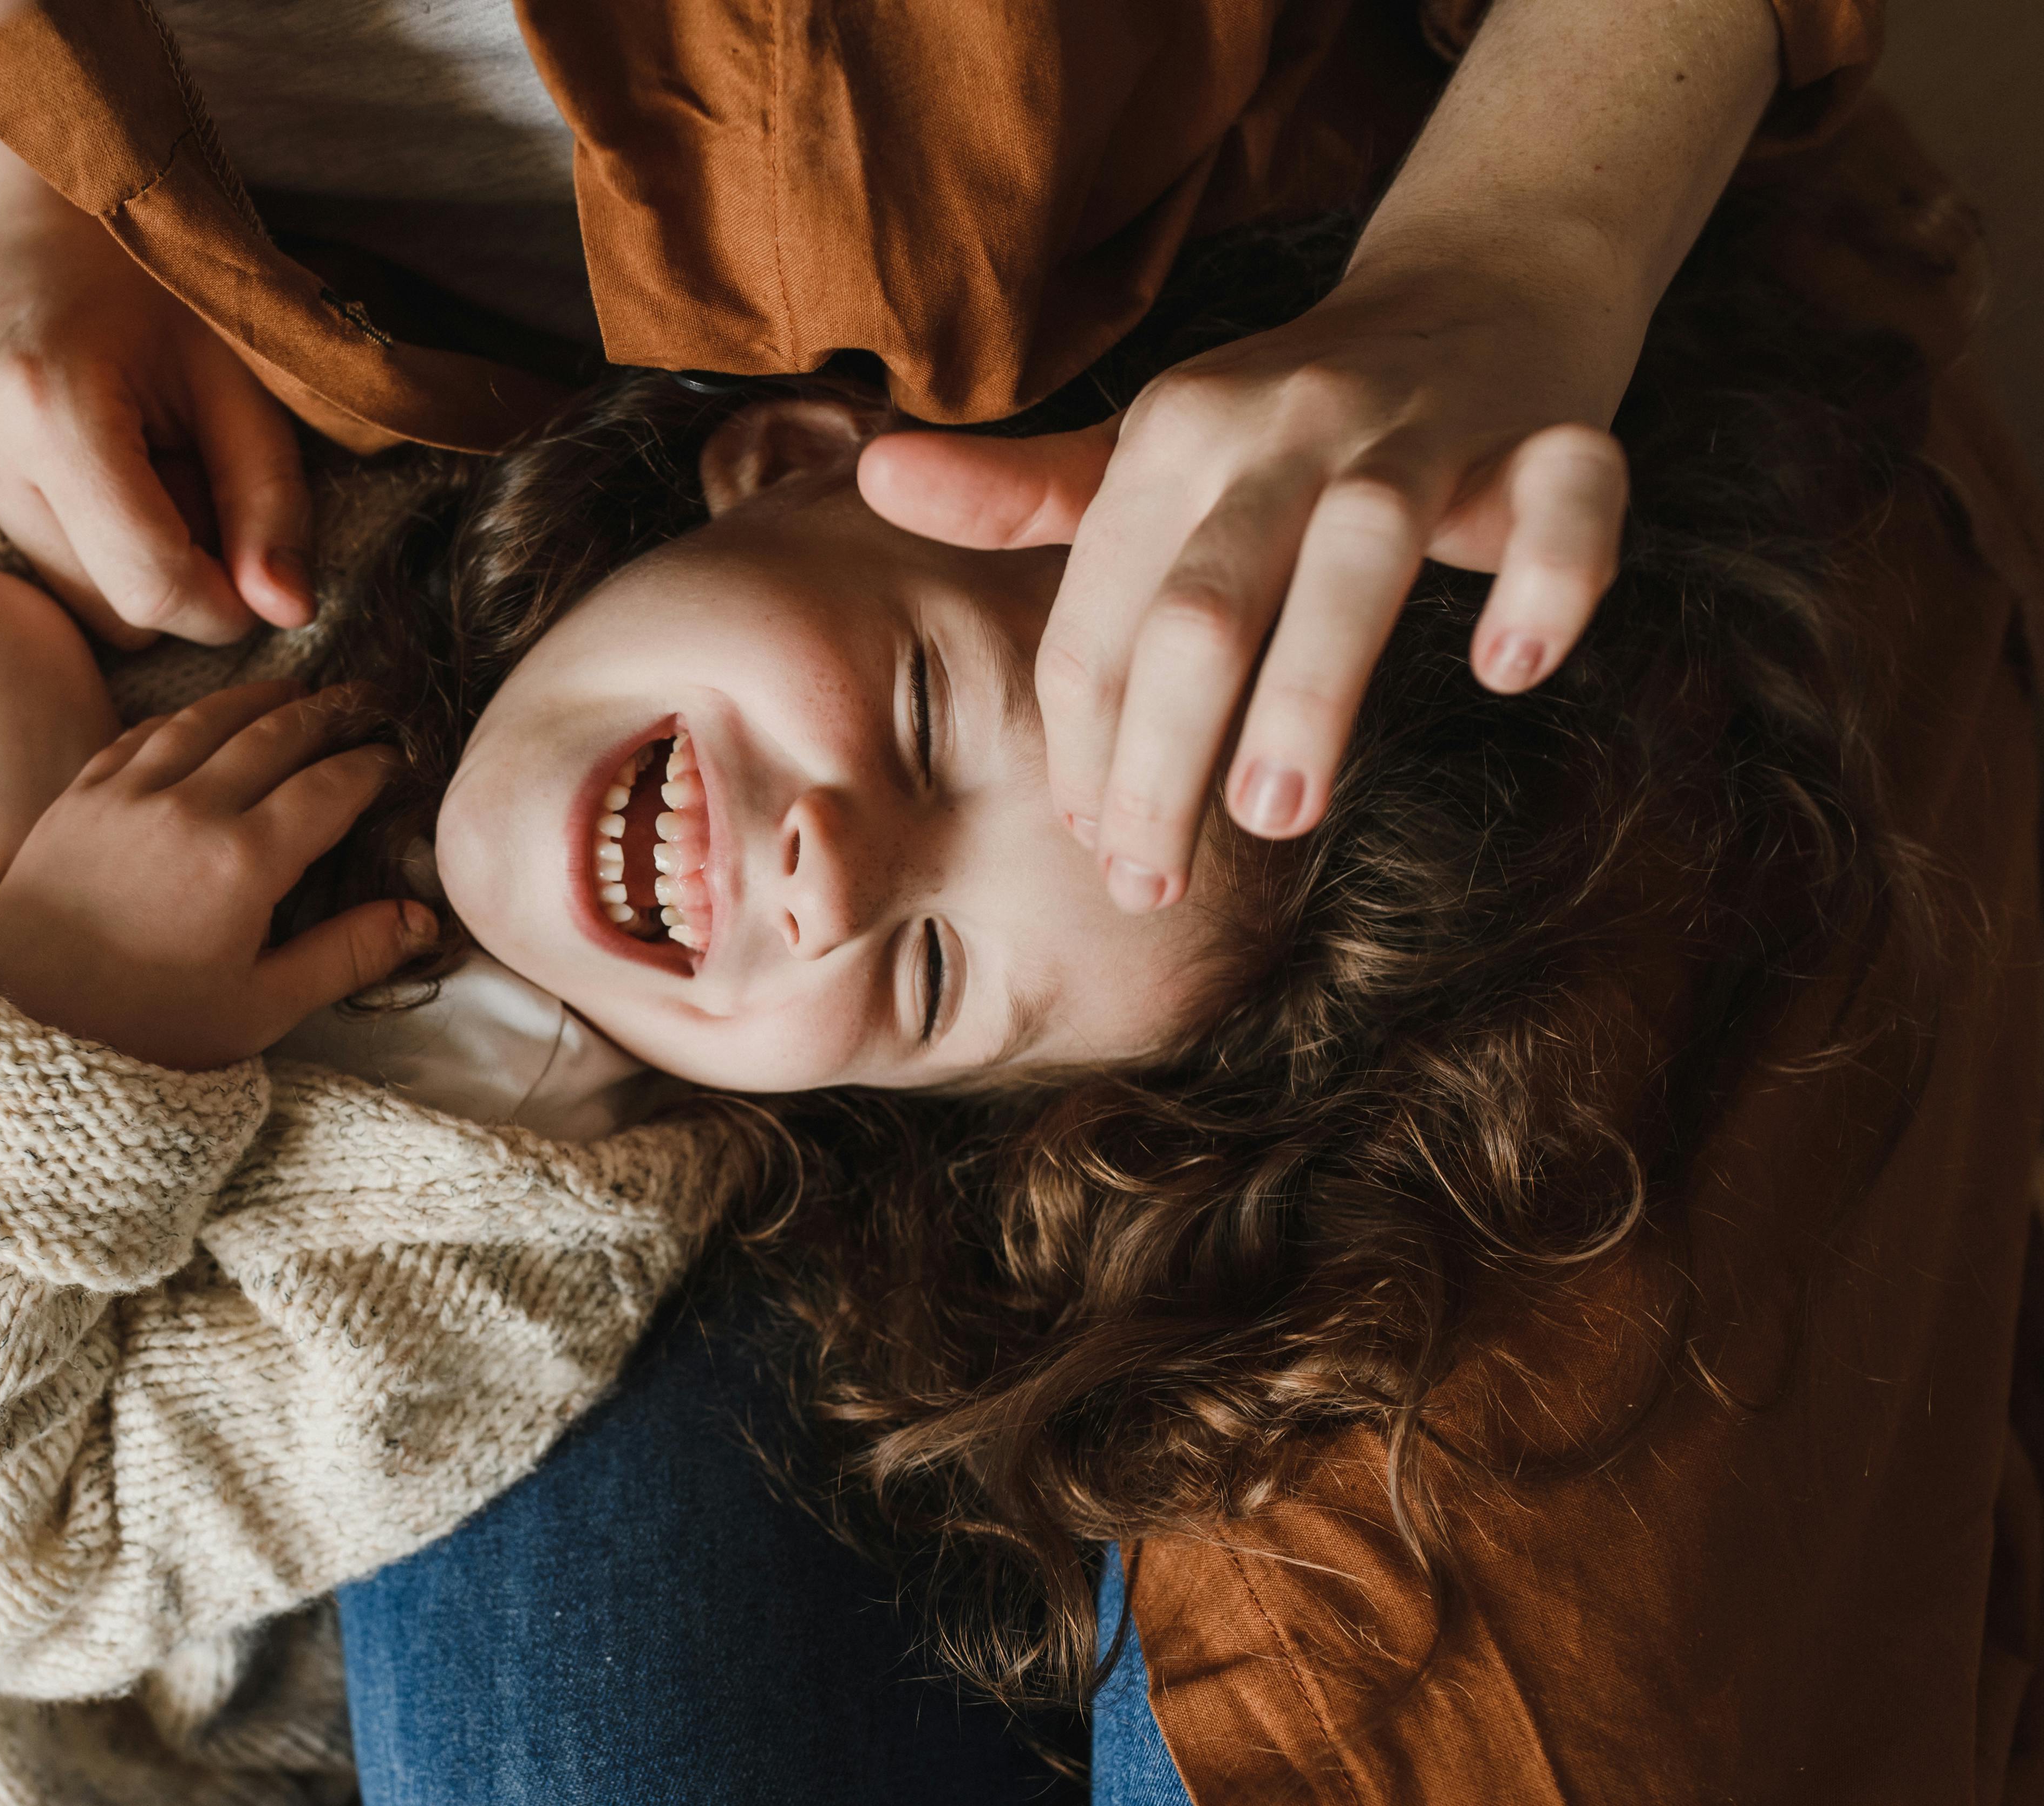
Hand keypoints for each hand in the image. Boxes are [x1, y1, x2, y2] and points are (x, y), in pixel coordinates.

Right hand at [0, 188, 313, 647]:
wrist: (22, 231)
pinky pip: (7, 586)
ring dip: (113, 571)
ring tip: (122, 480)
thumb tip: (289, 611)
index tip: (248, 576)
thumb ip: (270, 495)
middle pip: (106, 613)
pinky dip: (60, 560)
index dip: (221, 606)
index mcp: (51, 406)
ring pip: (59, 611)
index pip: (150, 587)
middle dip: (167, 577)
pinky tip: (68, 490)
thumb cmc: (147, 293)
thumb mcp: (236, 377)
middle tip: (177, 489)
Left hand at [0, 685, 433, 1070]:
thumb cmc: (151, 1032)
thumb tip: (424, 916)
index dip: (376, 765)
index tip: (400, 760)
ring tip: (296, 693)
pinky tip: (205, 719)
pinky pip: (142, 734)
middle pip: (277, 733)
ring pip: (208, 718)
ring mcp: (126, 795)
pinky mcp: (77, 798)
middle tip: (366, 706)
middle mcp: (189, 809)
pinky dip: (187, 718)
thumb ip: (348, 955)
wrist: (23, 1029)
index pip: (333, 785)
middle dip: (331, 713)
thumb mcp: (263, 1009)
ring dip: (261, 699)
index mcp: (246, 862)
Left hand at [858, 267, 1632, 912]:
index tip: (1093, 850)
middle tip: (1147, 882)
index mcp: (1176, 436)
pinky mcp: (1556, 435)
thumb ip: (1028, 491)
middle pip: (1205, 602)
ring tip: (1274, 812)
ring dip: (1311, 688)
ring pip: (1360, 556)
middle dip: (1163, 752)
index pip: (1105, 618)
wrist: (1485, 284)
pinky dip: (1543, 582)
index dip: (1084, 744)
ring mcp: (1424, 426)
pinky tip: (1507, 669)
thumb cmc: (1294, 413)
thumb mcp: (1155, 450)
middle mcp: (1286, 421)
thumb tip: (879, 476)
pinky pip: (1565, 504)